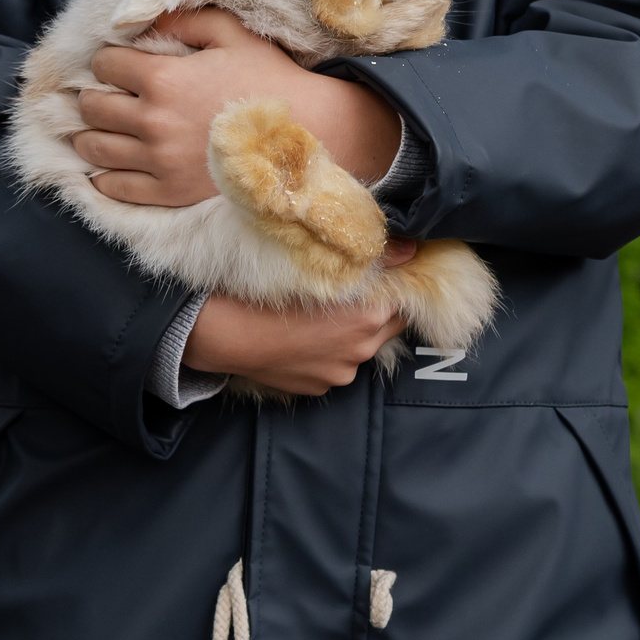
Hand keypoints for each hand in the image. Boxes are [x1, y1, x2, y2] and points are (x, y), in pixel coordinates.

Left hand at [75, 7, 402, 206]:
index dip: (107, 59)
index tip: (116, 63)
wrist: (305, 134)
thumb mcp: (230, 34)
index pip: (105, 64)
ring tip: (99, 129)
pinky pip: (114, 187)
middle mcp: (152, 120)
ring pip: (94, 147)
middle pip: (92, 107)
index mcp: (163, 77)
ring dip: (90, 135)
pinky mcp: (168, 192)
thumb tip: (146, 22)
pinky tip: (107, 166)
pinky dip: (102, 176)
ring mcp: (158, 161)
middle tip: (104, 95)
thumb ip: (184, 20)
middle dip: (93, 96)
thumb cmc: (269, 79)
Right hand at [184, 283, 413, 396]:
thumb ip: (375, 261)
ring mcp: (341, 374)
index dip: (393, 286)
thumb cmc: (273, 293)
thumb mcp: (324, 269)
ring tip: (318, 319)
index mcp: (370, 317)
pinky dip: (326, 355)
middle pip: (386, 327)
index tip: (379, 276)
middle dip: (375, 311)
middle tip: (351, 293)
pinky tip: (302, 340)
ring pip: (358, 349)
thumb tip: (409, 250)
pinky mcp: (320, 389)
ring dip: (350, 335)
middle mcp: (363, 350)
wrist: (230, 335)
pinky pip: (333, 367)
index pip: (403, 300)